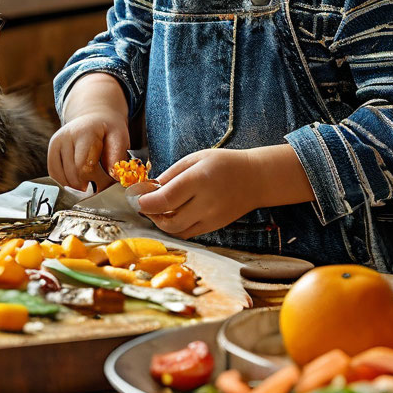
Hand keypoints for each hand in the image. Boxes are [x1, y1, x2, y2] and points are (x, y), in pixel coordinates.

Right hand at [47, 112, 130, 192]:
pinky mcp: (51, 148)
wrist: (95, 118)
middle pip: (72, 173)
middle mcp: (67, 135)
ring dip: (75, 185)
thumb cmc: (109, 131)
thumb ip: (117, 156)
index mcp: (85, 132)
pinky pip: (53, 173)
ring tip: (88, 181)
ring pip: (61, 176)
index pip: (83, 166)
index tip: (104, 182)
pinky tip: (76, 180)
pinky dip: (65, 182)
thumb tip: (113, 176)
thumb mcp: (119, 138)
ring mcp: (57, 141)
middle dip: (86, 184)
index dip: (94, 179)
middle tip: (97, 184)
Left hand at [136, 148, 258, 239]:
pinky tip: (171, 215)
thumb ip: (171, 174)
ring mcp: (211, 218)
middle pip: (169, 221)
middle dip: (151, 215)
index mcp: (199, 180)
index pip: (166, 199)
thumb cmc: (223, 163)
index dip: (146, 202)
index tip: (136, 198)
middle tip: (144, 205)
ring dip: (161, 223)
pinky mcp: (214, 227)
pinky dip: (175, 227)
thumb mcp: (195, 158)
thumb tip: (149, 189)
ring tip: (156, 210)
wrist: (255, 179)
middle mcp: (206, 203)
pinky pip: (188, 233)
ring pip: (177, 231)